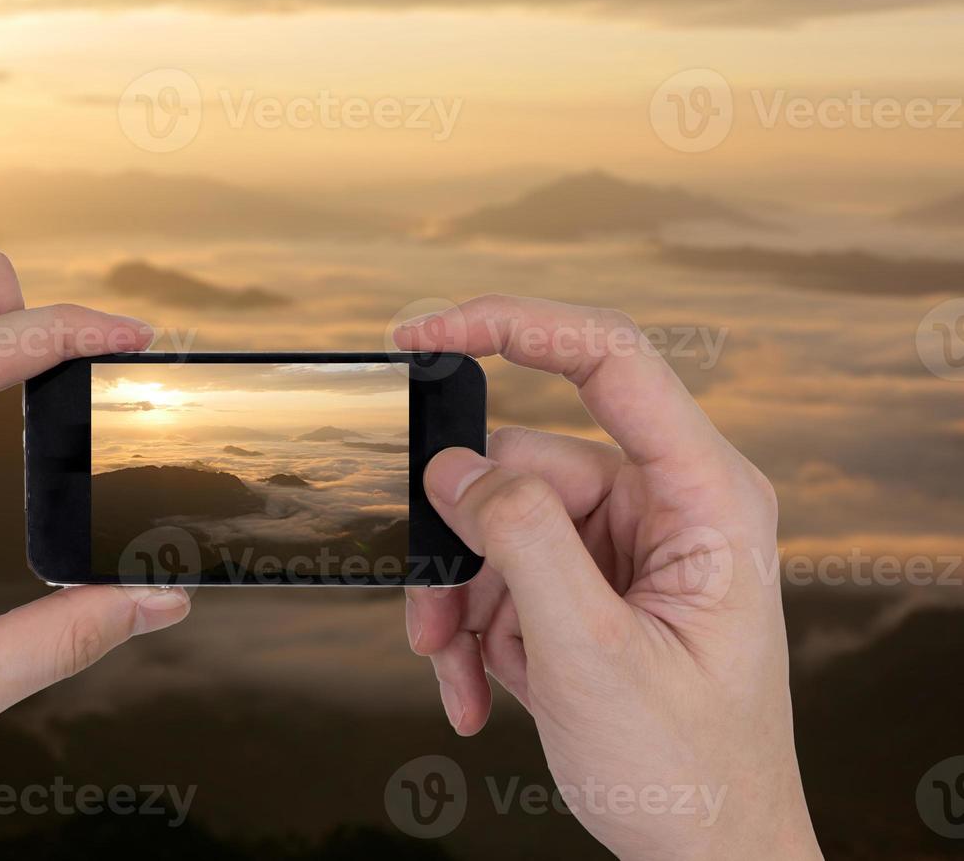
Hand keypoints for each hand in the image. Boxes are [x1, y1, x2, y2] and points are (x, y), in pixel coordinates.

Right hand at [396, 296, 821, 860]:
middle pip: (523, 467)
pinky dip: (476, 629)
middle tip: (432, 619)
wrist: (706, 859)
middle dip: (462, 546)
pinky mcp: (592, 584)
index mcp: (705, 497)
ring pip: (498, 525)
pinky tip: (479, 687)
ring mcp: (626, 547)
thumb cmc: (691, 772)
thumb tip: (455, 467)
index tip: (423, 332)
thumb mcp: (592, 654)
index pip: (609, 360)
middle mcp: (666, 506)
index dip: (511, 323)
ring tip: (457, 672)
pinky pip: (504, 573)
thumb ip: (522, 540)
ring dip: (462, 603)